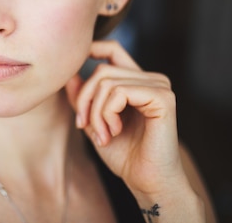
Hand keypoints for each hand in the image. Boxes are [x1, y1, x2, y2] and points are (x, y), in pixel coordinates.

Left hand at [65, 40, 187, 195]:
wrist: (147, 182)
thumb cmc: (124, 155)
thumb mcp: (94, 122)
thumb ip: (83, 99)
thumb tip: (69, 75)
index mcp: (137, 82)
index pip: (113, 50)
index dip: (92, 49)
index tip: (74, 70)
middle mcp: (151, 79)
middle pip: (102, 71)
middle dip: (84, 100)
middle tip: (83, 126)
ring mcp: (159, 86)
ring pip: (107, 81)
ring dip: (95, 112)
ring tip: (102, 134)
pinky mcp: (163, 97)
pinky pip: (120, 92)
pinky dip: (107, 113)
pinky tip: (114, 131)